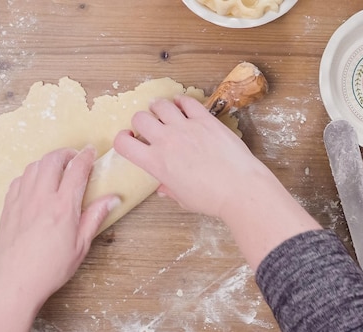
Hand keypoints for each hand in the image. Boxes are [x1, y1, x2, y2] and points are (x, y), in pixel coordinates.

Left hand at [0, 147, 118, 331]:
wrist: (14, 282)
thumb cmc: (50, 268)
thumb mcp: (81, 245)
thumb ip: (95, 217)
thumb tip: (113, 198)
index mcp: (63, 207)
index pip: (77, 170)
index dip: (86, 156)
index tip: (92, 152)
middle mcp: (41, 197)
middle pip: (53, 160)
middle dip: (66, 153)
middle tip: (75, 157)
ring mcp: (22, 200)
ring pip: (34, 166)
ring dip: (48, 161)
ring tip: (58, 167)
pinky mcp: (9, 207)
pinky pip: (20, 179)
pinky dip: (31, 174)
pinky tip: (37, 183)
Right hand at [114, 95, 320, 269]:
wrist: (239, 189)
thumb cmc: (212, 199)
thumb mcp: (183, 198)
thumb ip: (169, 188)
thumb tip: (163, 188)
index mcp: (156, 163)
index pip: (123, 143)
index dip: (122, 139)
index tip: (130, 139)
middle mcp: (166, 141)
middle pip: (140, 118)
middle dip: (141, 121)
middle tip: (149, 126)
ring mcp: (186, 127)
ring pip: (160, 105)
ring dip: (158, 107)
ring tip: (163, 111)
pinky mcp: (205, 120)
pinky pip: (187, 102)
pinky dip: (181, 101)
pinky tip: (183, 106)